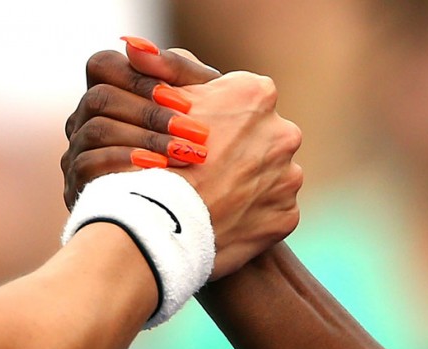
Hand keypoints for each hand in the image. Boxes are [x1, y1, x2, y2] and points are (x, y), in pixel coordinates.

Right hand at [63, 47, 302, 278]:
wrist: (159, 222)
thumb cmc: (155, 156)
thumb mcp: (159, 101)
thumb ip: (168, 73)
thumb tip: (140, 47)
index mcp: (257, 95)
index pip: (243, 99)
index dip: (217, 119)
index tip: (197, 137)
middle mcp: (283, 133)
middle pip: (260, 138)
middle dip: (237, 152)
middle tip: (203, 170)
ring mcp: (288, 178)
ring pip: (267, 176)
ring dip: (245, 185)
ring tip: (210, 198)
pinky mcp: (285, 216)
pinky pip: (269, 212)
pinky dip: (249, 216)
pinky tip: (223, 220)